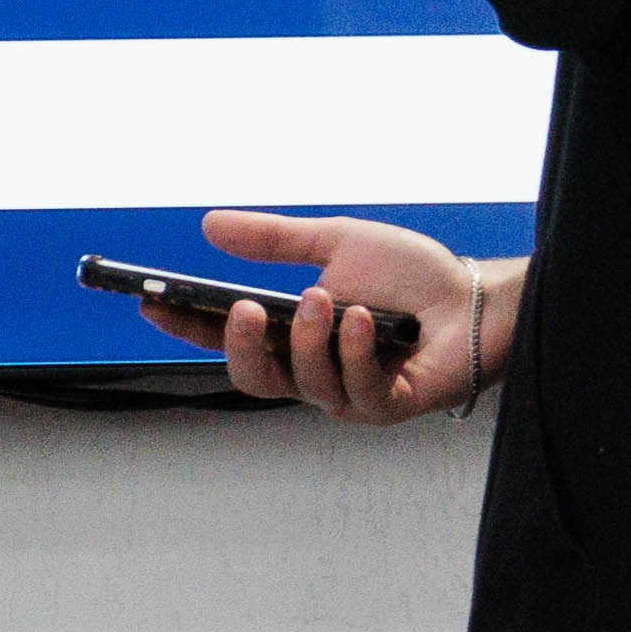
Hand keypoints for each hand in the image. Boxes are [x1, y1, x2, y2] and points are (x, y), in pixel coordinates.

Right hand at [149, 208, 497, 420]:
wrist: (477, 296)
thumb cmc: (412, 276)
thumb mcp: (334, 244)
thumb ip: (273, 241)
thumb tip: (209, 225)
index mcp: (294, 336)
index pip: (228, 338)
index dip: (187, 327)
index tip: (152, 304)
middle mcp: (314, 372)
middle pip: (252, 379)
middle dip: (240, 346)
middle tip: (243, 308)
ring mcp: (349, 395)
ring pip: (302, 385)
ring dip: (309, 340)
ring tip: (326, 298)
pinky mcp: (387, 407)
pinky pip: (355, 392)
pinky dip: (354, 351)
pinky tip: (364, 319)